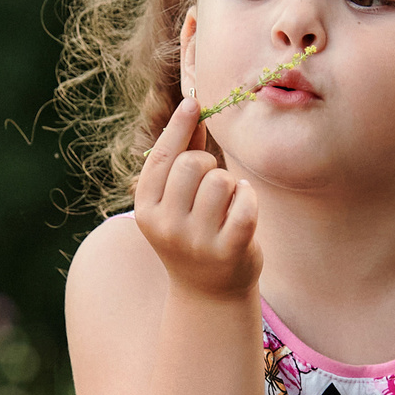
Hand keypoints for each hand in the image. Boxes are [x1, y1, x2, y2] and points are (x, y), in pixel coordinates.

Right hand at [133, 97, 259, 300]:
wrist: (209, 292)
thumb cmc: (193, 233)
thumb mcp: (176, 200)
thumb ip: (182, 155)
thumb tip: (191, 107)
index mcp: (146, 209)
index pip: (162, 158)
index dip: (179, 127)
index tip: (193, 102)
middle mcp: (166, 226)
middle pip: (194, 164)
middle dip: (209, 165)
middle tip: (211, 186)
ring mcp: (196, 241)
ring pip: (221, 180)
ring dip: (231, 185)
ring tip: (227, 203)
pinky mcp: (229, 250)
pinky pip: (245, 203)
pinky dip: (249, 198)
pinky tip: (243, 207)